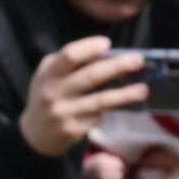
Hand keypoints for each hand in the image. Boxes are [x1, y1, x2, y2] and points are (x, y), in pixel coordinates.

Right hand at [19, 37, 146, 157]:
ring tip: (143, 89)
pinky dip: (108, 110)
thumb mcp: (48, 76)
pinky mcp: (73, 130)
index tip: (107, 44)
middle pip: (90, 76)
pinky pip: (98, 116)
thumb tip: (105, 55)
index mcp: (47, 74)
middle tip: (138, 60)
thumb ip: (69, 64)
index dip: (88, 48)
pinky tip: (116, 106)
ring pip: (100, 101)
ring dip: (124, 94)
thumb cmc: (48, 96)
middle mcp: (53, 93)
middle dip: (116, 67)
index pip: (68, 56)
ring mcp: (63, 113)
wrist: (35, 135)